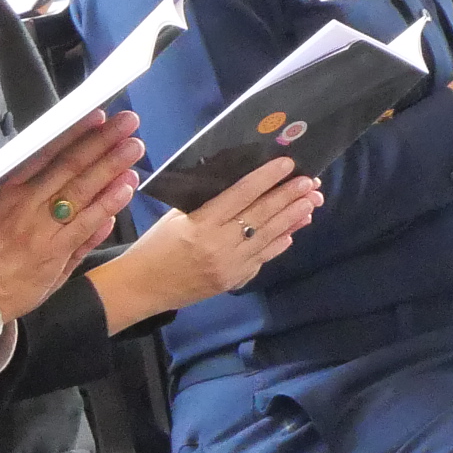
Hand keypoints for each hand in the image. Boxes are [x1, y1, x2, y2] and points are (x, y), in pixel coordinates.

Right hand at [0, 113, 136, 316]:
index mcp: (2, 196)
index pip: (45, 157)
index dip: (73, 135)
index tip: (96, 116)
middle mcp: (28, 212)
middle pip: (72, 171)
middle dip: (103, 144)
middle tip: (129, 123)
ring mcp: (47, 236)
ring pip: (86, 197)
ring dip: (113, 171)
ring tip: (134, 149)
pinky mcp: (58, 259)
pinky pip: (87, 230)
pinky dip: (107, 209)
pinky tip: (125, 191)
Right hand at [92, 158, 322, 333]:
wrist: (141, 288)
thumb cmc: (153, 248)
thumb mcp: (174, 219)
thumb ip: (206, 205)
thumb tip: (242, 189)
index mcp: (200, 225)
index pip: (241, 195)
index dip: (266, 178)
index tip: (287, 164)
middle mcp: (219, 244)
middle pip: (262, 215)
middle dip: (288, 196)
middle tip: (310, 182)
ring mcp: (230, 264)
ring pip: (269, 236)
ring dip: (293, 218)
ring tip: (311, 202)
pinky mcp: (234, 279)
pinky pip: (263, 258)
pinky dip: (280, 243)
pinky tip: (293, 230)